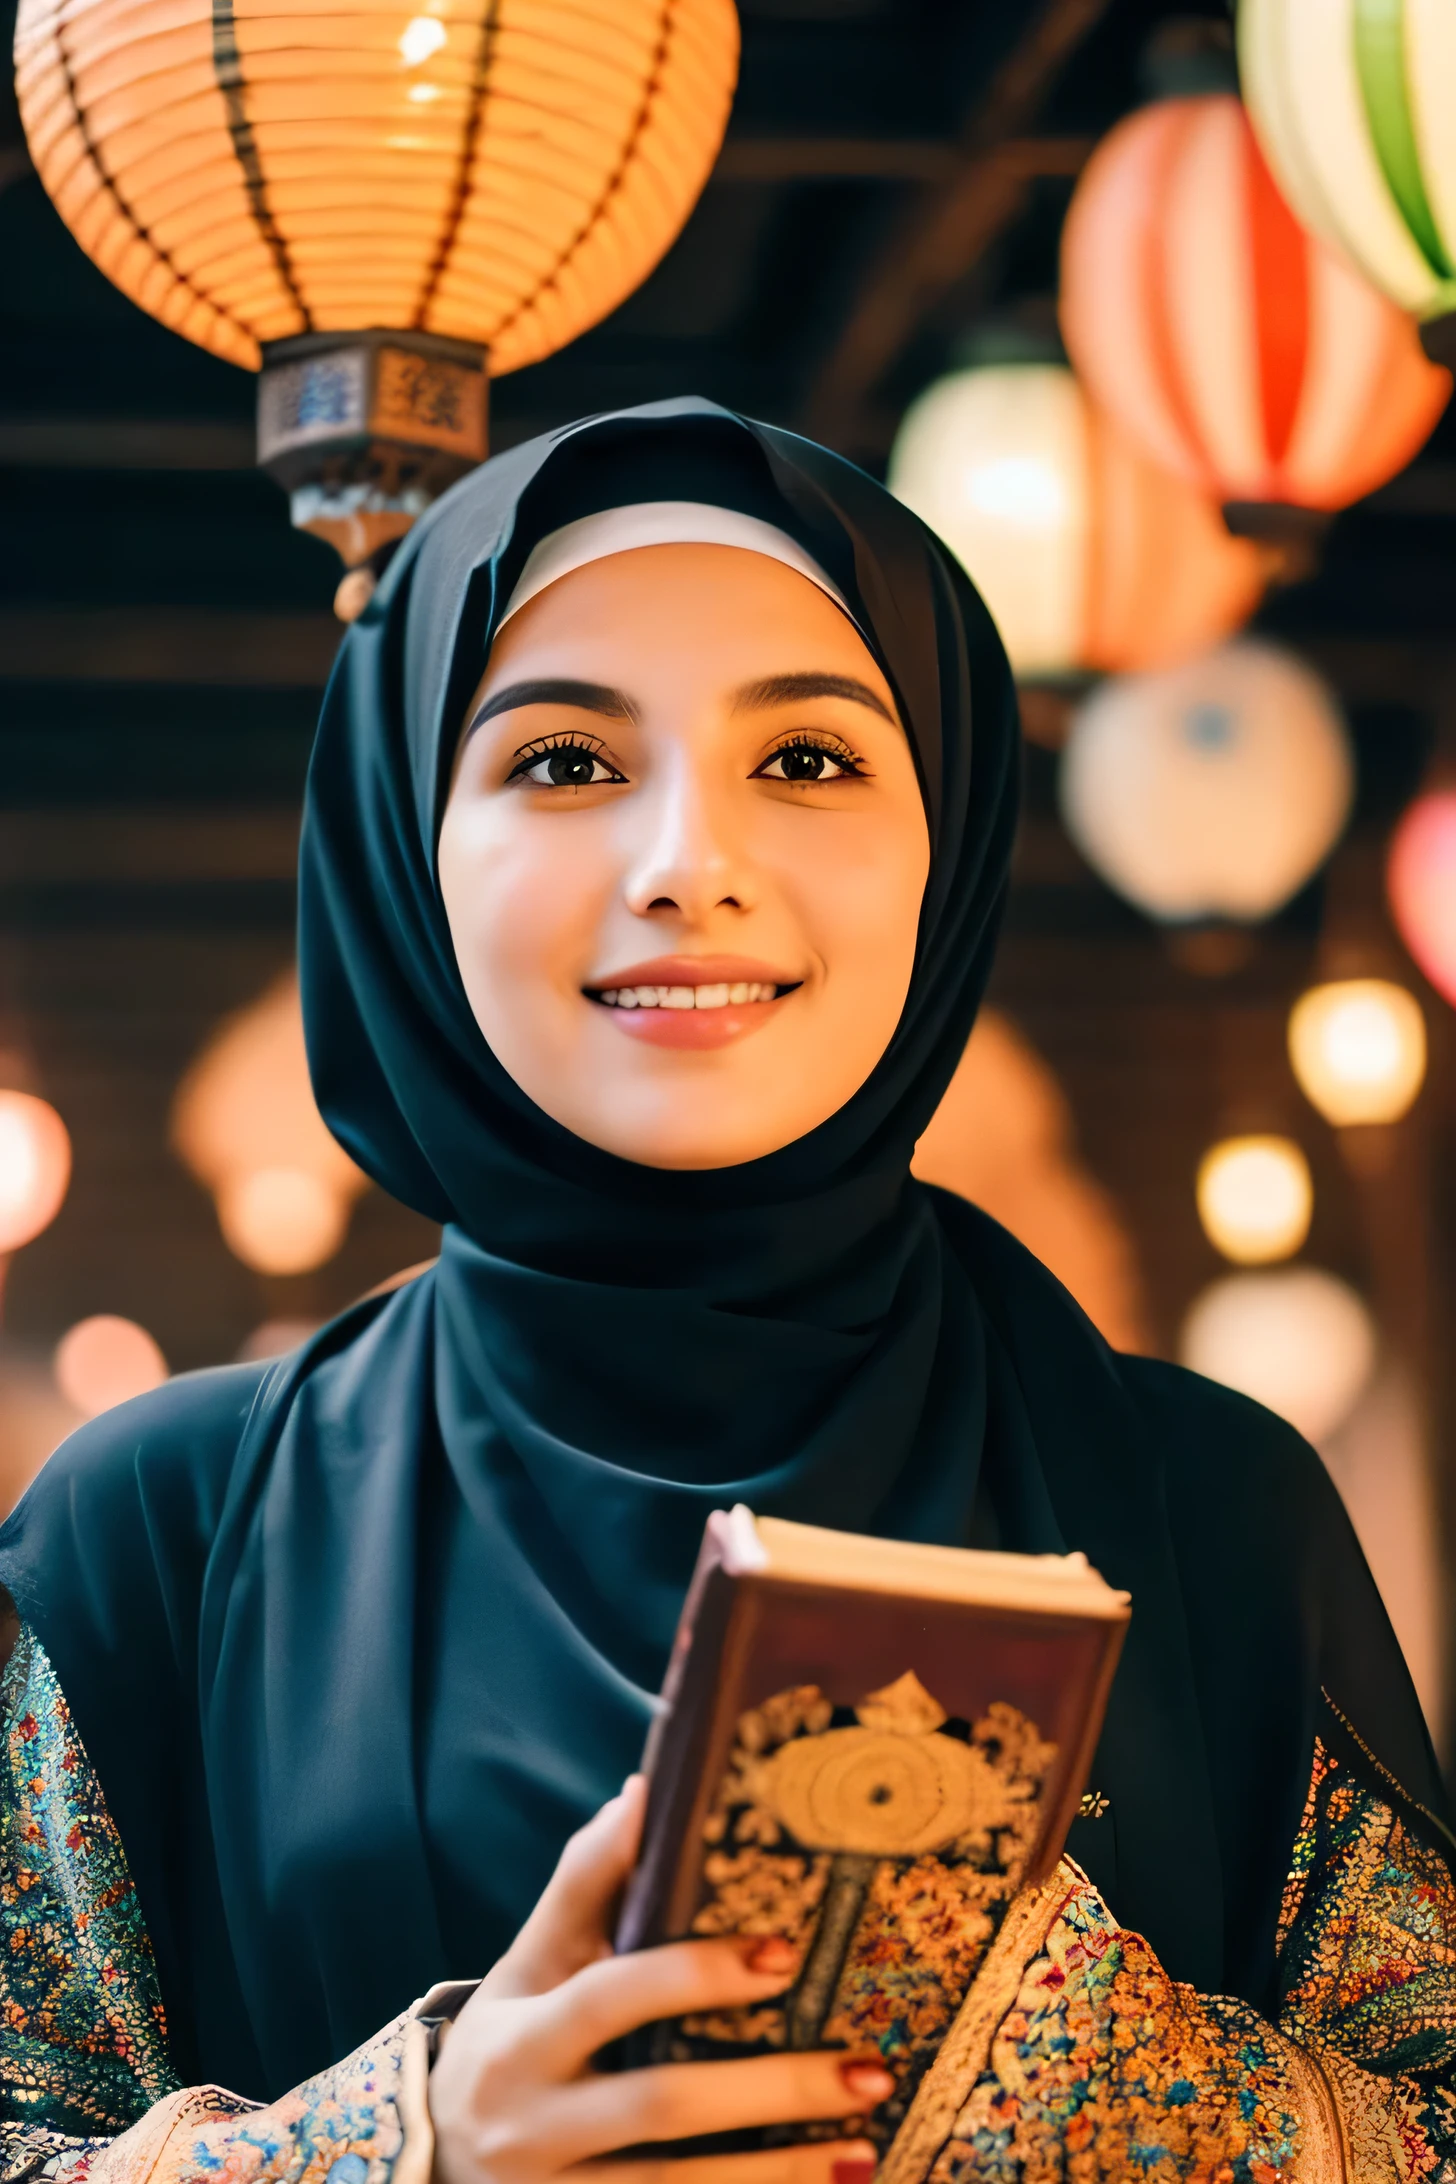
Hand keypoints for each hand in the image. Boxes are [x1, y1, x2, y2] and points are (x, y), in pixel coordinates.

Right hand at [430, 1777, 886, 2183]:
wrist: (433, 2156)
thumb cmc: (506, 2038)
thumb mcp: (529, 1962)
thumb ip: (584, 1882)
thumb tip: (644, 1790)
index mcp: (521, 2037)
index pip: (611, 1997)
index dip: (695, 1974)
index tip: (784, 1954)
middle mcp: (532, 2124)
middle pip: (662, 2105)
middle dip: (770, 2089)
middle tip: (866, 2070)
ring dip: (778, 2174)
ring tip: (864, 2150)